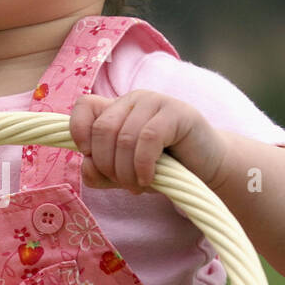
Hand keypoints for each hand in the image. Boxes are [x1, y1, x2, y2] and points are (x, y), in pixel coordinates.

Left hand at [69, 91, 228, 193]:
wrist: (205, 170)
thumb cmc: (161, 169)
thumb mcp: (122, 174)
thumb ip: (99, 173)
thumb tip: (87, 167)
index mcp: (116, 108)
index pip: (84, 106)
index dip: (79, 132)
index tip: (90, 157)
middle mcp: (133, 99)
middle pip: (102, 130)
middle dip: (107, 165)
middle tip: (123, 184)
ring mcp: (156, 101)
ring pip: (124, 138)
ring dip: (126, 171)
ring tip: (138, 185)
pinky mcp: (177, 112)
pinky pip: (147, 139)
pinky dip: (143, 165)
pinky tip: (149, 178)